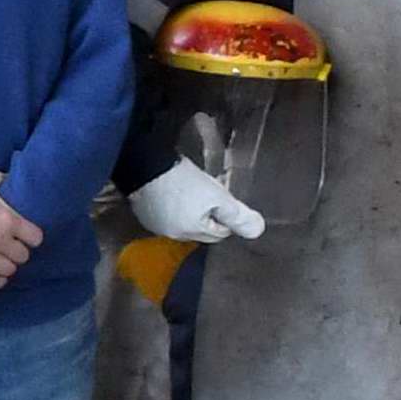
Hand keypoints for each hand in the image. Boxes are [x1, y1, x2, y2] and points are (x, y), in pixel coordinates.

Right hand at [0, 176, 37, 293]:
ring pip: (8, 270)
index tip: (26, 237)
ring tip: (2, 261)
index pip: (35, 238)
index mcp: (8, 219)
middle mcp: (0, 239)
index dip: (32, 238)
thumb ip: (1, 181)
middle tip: (11, 249)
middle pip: (23, 256)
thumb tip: (11, 177)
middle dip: (18, 253)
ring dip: (6, 266)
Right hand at [129, 159, 264, 245]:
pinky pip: (165, 216)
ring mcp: (155, 226)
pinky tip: (173, 192)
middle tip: (210, 195)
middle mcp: (173, 235)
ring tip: (191, 192)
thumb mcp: (217, 195)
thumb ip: (237, 215)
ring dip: (190, 213)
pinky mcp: (143, 215)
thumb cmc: (182, 180)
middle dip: (209, 217)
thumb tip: (257, 231)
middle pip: (201, 230)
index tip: (224, 200)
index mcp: (192, 232)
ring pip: (183, 224)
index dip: (226, 217)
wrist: (145, 165)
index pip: (220, 233)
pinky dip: (172, 208)